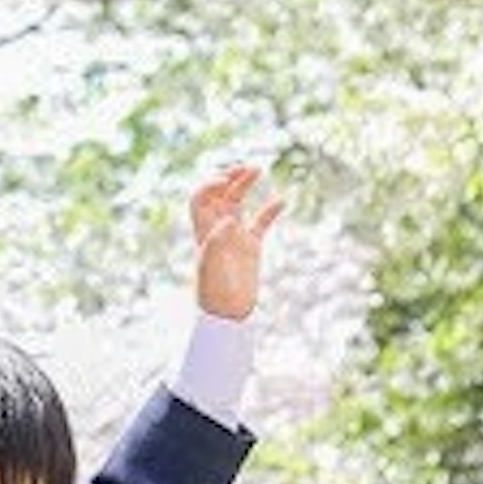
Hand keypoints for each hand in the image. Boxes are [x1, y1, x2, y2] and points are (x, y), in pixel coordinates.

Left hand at [188, 154, 284, 321]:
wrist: (226, 316)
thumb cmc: (213, 294)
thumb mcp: (211, 267)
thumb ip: (217, 242)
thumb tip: (229, 219)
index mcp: (202, 231)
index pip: (199, 199)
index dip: (208, 185)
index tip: (225, 180)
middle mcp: (216, 230)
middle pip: (219, 195)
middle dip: (229, 177)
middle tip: (246, 167)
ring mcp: (234, 237)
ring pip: (237, 203)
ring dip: (245, 184)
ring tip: (257, 169)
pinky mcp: (251, 247)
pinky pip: (260, 223)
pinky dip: (270, 210)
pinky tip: (282, 200)